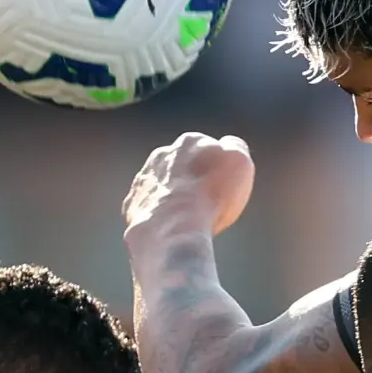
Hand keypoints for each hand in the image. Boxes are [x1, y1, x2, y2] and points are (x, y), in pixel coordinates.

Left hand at [124, 133, 254, 242]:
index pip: (207, 149)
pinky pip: (148, 209)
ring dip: (173, 199)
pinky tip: (169, 230)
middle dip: (192, 181)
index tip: (224, 186)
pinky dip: (158, 217)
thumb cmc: (211, 195)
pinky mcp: (131, 206)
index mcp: (189, 142)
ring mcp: (142, 181)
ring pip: (162, 187)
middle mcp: (161, 156)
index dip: (218, 168)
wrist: (174, 230)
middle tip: (207, 204)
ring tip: (189, 221)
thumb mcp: (240, 162)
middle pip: (182, 167)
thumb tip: (230, 144)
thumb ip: (236, 147)